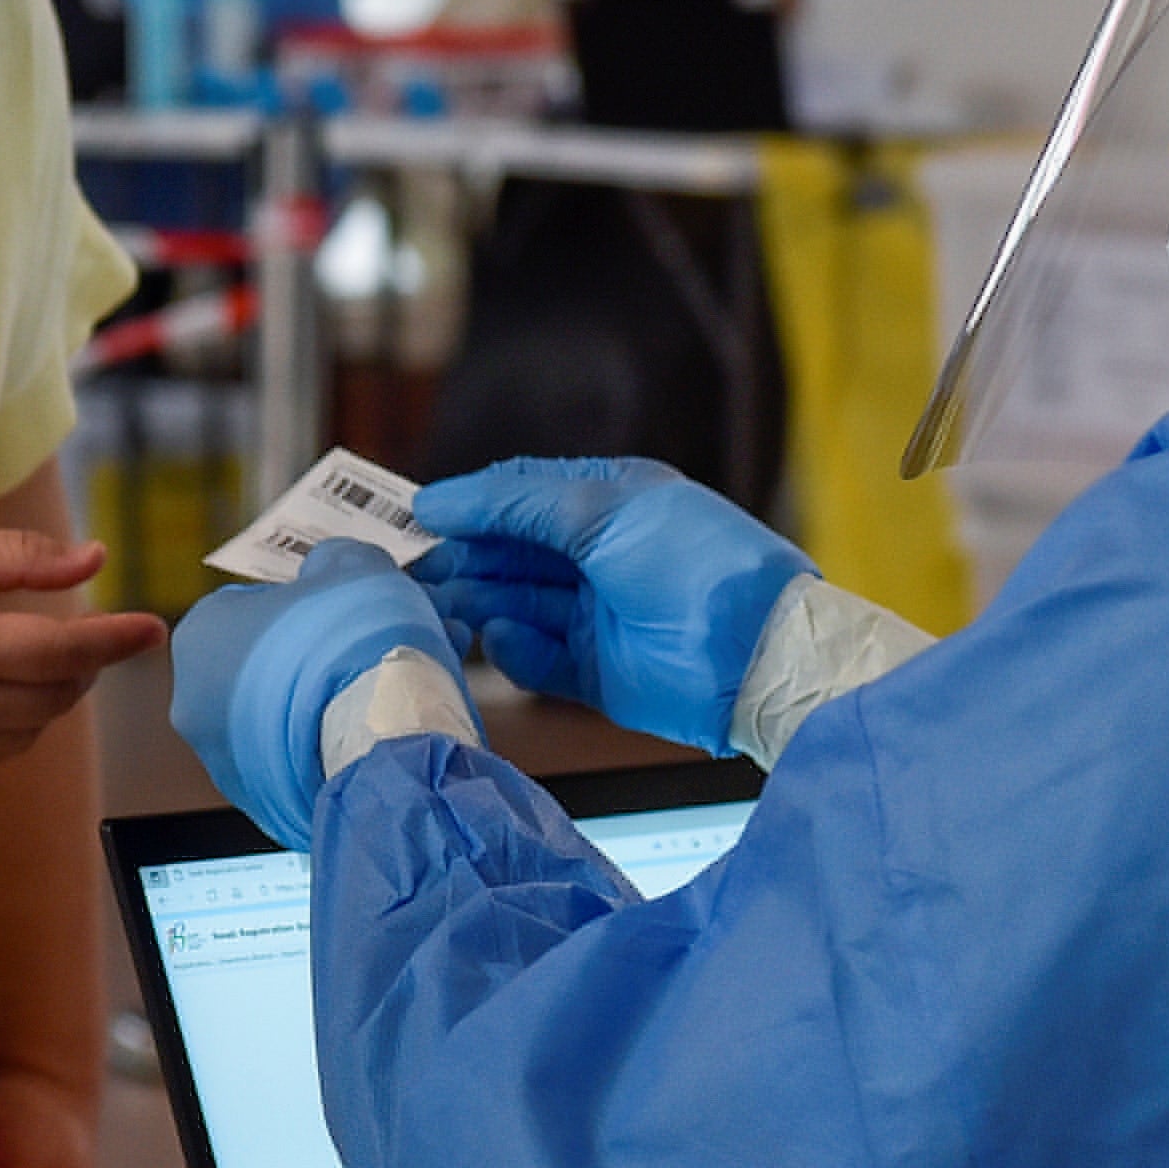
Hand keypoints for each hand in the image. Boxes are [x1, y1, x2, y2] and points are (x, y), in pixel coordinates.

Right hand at [0, 527, 164, 777]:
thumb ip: (16, 560)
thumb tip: (93, 562)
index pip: (63, 648)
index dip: (115, 639)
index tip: (153, 629)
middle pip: (57, 691)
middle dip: (82, 660)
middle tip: (76, 624)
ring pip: (35, 727)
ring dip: (52, 691)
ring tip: (29, 651)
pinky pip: (1, 749)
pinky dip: (19, 721)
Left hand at [169, 538, 467, 849]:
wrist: (382, 737)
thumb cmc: (353, 644)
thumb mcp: (352, 565)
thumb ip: (333, 561)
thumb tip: (334, 568)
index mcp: (201, 635)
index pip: (250, 605)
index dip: (306, 604)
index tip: (343, 609)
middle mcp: (196, 703)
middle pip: (266, 666)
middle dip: (319, 655)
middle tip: (372, 647)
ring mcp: (227, 762)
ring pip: (285, 719)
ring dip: (329, 703)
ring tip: (387, 690)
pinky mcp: (265, 805)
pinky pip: (302, 765)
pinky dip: (335, 749)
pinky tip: (378, 732)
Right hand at [411, 458, 811, 755]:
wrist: (756, 655)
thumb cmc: (695, 563)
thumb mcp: (604, 512)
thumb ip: (517, 503)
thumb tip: (436, 500)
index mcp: (606, 503)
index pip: (520, 496)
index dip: (469, 505)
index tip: (417, 517)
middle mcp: (596, 555)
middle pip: (507, 554)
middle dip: (461, 558)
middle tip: (411, 571)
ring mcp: (594, 614)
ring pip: (512, 604)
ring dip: (474, 603)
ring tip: (436, 606)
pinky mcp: (593, 671)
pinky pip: (535, 656)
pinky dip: (514, 648)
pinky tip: (502, 637)